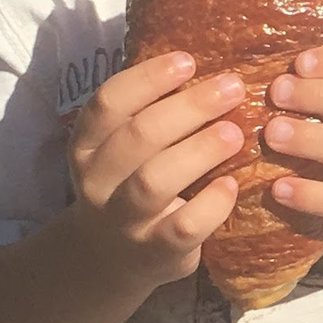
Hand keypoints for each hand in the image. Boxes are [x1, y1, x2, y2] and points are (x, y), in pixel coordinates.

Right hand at [68, 51, 245, 286]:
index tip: (188, 61)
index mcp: (87, 145)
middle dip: (188, 107)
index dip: (147, 78)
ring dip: (199, 151)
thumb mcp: (121, 150)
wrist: (110, 261)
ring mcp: (124, 220)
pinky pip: (182, 227)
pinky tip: (231, 185)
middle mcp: (98, 181)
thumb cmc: (128, 187)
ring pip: (154, 181)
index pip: (108, 103)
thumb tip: (208, 68)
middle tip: (232, 88)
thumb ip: (149, 115)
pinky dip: (210, 205)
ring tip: (236, 132)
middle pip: (137, 136)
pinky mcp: (155, 252)